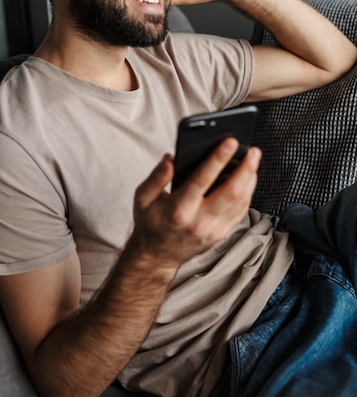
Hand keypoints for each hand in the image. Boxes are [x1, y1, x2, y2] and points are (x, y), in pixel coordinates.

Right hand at [131, 138, 261, 266]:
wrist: (157, 255)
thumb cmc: (150, 221)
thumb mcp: (143, 197)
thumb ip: (157, 176)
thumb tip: (171, 158)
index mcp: (178, 209)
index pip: (202, 179)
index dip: (218, 159)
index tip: (230, 141)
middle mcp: (199, 221)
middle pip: (231, 193)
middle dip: (245, 169)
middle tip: (254, 151)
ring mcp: (213, 230)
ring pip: (241, 202)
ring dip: (250, 179)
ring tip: (253, 160)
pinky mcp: (221, 234)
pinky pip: (241, 212)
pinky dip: (248, 193)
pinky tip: (248, 179)